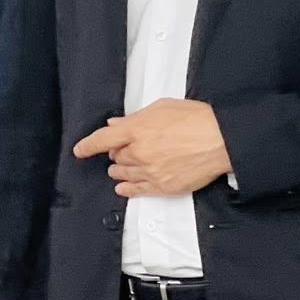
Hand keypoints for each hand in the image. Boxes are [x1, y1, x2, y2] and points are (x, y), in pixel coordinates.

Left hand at [72, 97, 230, 197]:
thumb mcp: (160, 108)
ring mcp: (150, 172)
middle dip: (116, 154)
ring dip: (119, 171)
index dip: (87, 146)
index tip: (79, 151)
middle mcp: (139, 153)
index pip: (101, 140)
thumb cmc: (194, 118)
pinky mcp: (163, 187)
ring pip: (124, 175)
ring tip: (119, 169)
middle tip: (119, 152)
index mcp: (135, 130)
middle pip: (116, 158)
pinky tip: (123, 188)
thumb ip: (134, 118)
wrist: (220, 139)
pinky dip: (128, 190)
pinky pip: (138, 191)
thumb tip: (116, 124)